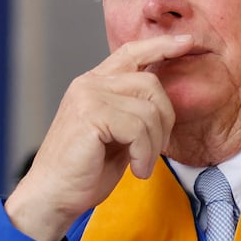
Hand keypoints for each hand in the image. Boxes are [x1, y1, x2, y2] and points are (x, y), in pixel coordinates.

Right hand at [5, 35, 191, 240]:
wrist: (52, 197)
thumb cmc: (83, 173)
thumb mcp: (116, 137)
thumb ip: (134, 115)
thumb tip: (163, 105)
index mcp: (94, 85)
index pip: (131, 52)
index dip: (162, 45)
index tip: (188, 42)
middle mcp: (89, 84)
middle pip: (151, 83)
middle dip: (165, 120)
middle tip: (155, 151)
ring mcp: (88, 96)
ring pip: (149, 109)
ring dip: (154, 144)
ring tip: (141, 165)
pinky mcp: (90, 115)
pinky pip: (138, 128)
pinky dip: (144, 154)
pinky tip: (136, 170)